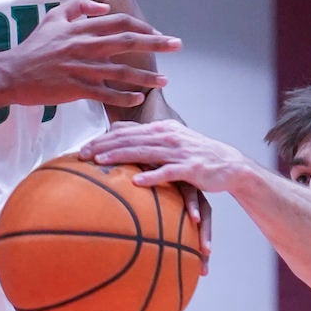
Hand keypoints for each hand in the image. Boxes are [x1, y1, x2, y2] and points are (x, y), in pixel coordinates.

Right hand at [0, 0, 179, 110]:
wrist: (13, 73)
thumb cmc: (34, 46)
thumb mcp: (53, 17)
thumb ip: (78, 6)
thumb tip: (104, 7)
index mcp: (82, 28)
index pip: (119, 22)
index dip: (141, 27)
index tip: (157, 33)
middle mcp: (85, 46)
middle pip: (128, 42)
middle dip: (156, 43)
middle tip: (177, 45)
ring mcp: (81, 68)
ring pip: (121, 71)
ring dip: (146, 76)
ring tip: (166, 80)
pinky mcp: (76, 88)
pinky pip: (106, 93)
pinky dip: (124, 96)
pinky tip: (139, 99)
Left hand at [82, 120, 240, 274]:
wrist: (229, 164)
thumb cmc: (195, 155)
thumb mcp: (170, 141)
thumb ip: (146, 137)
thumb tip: (118, 131)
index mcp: (161, 129)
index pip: (126, 132)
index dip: (103, 139)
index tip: (82, 149)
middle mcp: (168, 136)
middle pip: (130, 139)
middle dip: (104, 147)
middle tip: (82, 155)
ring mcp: (179, 152)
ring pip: (144, 152)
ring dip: (120, 156)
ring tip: (100, 162)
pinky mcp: (190, 168)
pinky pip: (168, 172)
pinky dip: (152, 176)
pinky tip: (136, 182)